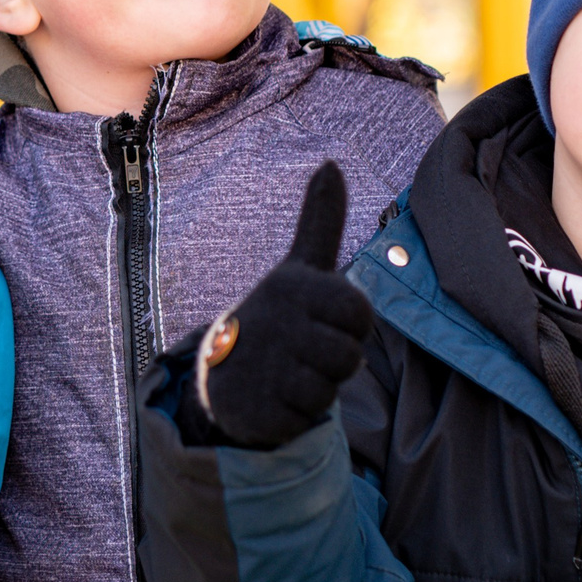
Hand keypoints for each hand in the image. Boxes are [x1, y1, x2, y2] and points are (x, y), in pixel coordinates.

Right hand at [192, 161, 373, 447]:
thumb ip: (321, 220)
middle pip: (350, 357)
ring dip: (317, 389)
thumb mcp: (301, 268)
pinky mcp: (256, 410)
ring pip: (330, 390)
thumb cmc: (279, 316)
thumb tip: (330, 162)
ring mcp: (264, 368)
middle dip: (335, 362)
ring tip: (290, 374)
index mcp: (294, 287)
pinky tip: (274, 397)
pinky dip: (295, 415)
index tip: (324, 321)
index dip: (351, 325)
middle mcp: (278, 323)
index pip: (360, 313)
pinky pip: (306, 420)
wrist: (222, 371)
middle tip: (304, 352)